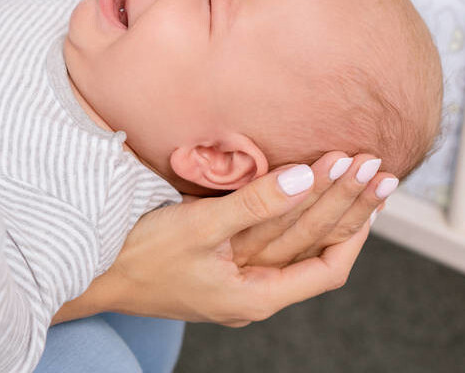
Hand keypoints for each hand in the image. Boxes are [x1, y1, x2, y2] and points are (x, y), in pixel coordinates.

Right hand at [84, 165, 368, 326]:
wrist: (90, 273)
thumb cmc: (136, 256)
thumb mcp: (197, 228)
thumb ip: (255, 203)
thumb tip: (307, 178)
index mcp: (254, 296)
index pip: (326, 267)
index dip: (354, 227)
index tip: (368, 186)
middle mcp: (252, 294)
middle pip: (311, 250)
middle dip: (345, 208)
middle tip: (374, 167)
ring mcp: (235, 283)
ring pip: (291, 245)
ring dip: (323, 209)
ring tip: (352, 176)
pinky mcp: (219, 267)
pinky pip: (267, 242)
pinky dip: (291, 217)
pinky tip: (301, 196)